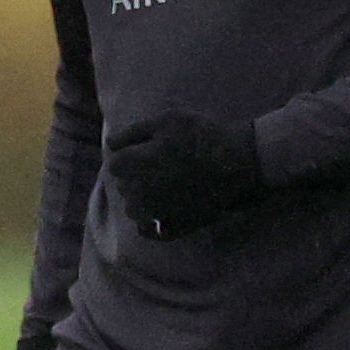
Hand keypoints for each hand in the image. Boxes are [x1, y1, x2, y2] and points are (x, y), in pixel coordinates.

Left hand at [107, 111, 264, 238]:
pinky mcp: (172, 226)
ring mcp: (154, 212)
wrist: (238, 162)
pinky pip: (148, 230)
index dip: (129, 155)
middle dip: (136, 176)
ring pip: (133, 208)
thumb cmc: (202, 135)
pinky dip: (151, 222)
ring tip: (167, 185)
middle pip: (123, 186)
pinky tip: (164, 209)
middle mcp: (138, 192)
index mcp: (134, 164)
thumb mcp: (167, 120)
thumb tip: (111, 144)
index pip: (114, 164)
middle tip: (163, 164)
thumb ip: (133, 132)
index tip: (147, 150)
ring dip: (142, 198)